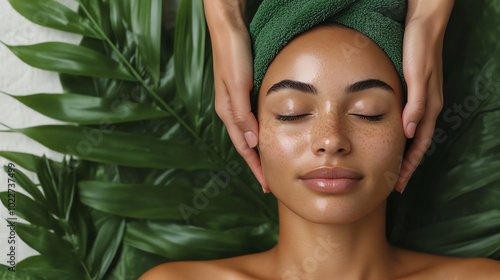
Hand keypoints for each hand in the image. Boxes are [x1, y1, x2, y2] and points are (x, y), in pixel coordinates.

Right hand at [204, 0, 269, 192]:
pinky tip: (267, 134)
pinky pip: (252, 119)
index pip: (244, 148)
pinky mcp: (244, 91)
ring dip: (259, 150)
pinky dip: (260, 132)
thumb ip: (243, 114)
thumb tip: (253, 142)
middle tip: (269, 182)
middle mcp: (231, 110)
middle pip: (246, 144)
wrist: (230, 29)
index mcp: (228, 111)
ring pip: (249, 133)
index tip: (266, 185)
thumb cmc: (233, 55)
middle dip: (257, 164)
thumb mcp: (239, 85)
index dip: (255, 167)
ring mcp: (237, 101)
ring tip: (270, 164)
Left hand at [395, 0, 454, 193]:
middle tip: (394, 183)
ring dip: (404, 152)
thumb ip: (415, 104)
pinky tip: (392, 137)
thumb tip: (408, 132)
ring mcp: (422, 99)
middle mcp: (427, 106)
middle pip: (417, 144)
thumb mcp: (417, 76)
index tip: (399, 184)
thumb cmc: (419, 49)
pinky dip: (402, 134)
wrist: (424, 26)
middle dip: (407, 165)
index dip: (410, 166)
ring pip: (413, 134)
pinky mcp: (415, 92)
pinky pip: (409, 121)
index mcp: (429, 106)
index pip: (419, 145)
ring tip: (392, 167)